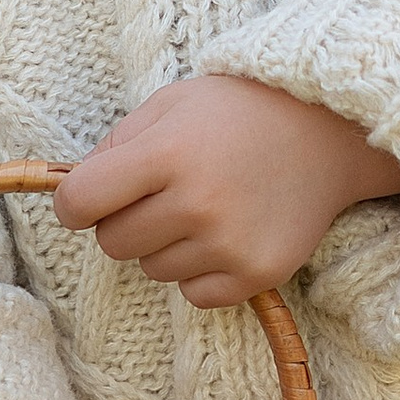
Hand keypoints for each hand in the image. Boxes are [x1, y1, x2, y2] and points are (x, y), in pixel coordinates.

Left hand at [55, 70, 399, 306]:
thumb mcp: (170, 105)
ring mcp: (229, 244)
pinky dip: (200, 271)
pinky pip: (194, 294)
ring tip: (205, 205)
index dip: (74, 202)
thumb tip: (73, 195)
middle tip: (160, 192)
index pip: (80, 202)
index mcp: (167, 152)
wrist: (326, 132)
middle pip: (112, 243)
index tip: (86, 198)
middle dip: (123, 220)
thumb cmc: (237, 112)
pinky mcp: (258, 274)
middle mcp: (197, 203)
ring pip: (152, 269)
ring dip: (165, 244)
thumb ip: (116, 145)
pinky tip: (226, 232)